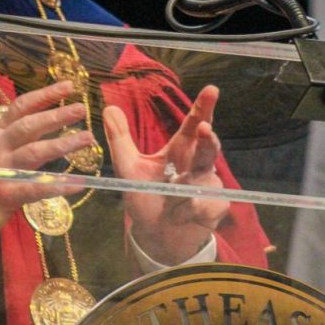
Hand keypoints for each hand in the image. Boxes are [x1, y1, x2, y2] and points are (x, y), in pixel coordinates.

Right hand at [0, 81, 94, 241]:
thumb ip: (12, 135)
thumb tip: (45, 118)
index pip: (21, 107)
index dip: (45, 95)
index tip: (68, 86)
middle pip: (30, 126)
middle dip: (57, 115)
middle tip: (81, 108)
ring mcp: (1, 170)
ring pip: (35, 152)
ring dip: (63, 143)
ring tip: (86, 138)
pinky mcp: (6, 195)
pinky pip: (36, 188)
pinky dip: (58, 185)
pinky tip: (78, 183)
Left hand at [103, 84, 228, 264]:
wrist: (157, 235)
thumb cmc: (147, 195)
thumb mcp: (129, 167)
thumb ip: (120, 139)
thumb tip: (109, 107)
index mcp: (181, 149)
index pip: (194, 123)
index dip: (203, 106)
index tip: (212, 89)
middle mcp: (199, 164)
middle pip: (209, 145)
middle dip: (208, 138)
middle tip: (204, 129)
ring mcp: (209, 185)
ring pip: (207, 178)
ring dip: (191, 183)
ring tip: (177, 189)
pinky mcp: (215, 208)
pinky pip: (205, 205)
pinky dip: (188, 210)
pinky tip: (178, 214)